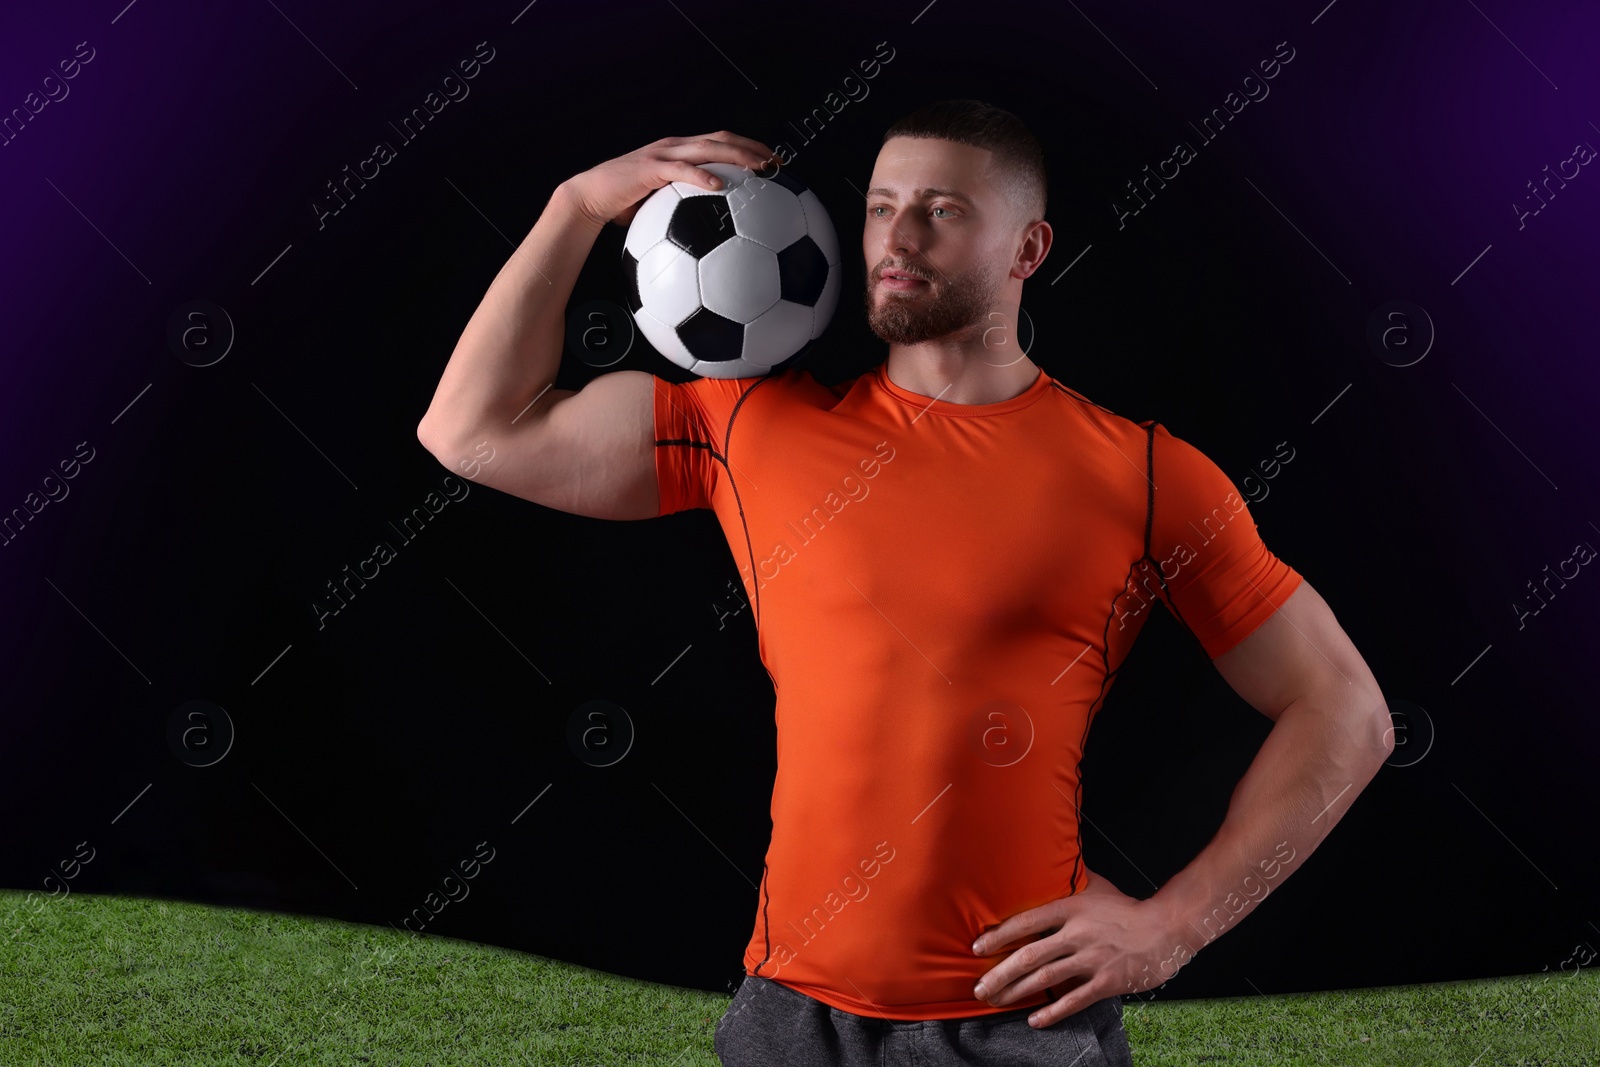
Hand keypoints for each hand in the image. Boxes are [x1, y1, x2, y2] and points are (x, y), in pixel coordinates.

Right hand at [563, 132, 777, 228]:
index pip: (720, 141)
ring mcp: (662, 155)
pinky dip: (701, 176)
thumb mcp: (660, 204)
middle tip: (777, 162)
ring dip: (736, 156)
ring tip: (759, 168)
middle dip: (752, 147)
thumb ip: (683, 207)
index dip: (748, 147)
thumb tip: (709, 230)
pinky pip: (680, 170)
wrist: (590, 198)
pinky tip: (719, 186)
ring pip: (707, 148)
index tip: (772, 161)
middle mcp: (674, 147)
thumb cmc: (623, 205)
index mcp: (678, 152)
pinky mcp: (650, 168)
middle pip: (721, 138)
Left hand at [970, 868, 1195, 1027]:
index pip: (1026, 922)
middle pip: (1029, 955)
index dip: (998, 935)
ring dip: (1016, 992)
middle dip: (999, 974)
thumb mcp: (1095, 887)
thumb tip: (1049, 858)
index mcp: (1071, 908)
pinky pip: (1073, 1001)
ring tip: (995, 1001)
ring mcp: (1092, 959)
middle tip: (979, 987)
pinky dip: (1051, 1012)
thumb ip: (1070, 879)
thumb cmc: (1126, 908)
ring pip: (1045, 979)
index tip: (977, 947)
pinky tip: (1033, 1019)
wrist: (1166, 928)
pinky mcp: (1107, 982)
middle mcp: (1077, 934)